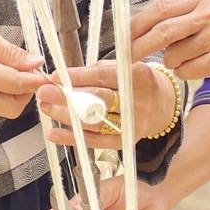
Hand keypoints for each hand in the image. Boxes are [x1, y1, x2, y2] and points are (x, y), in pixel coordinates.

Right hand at [0, 9, 47, 117]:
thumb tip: (35, 63)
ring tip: (10, 69)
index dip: (36, 80)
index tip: (45, 72)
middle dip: (26, 92)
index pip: (17, 85)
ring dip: (12, 94)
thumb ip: (10, 52)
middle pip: (12, 107)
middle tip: (29, 72)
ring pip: (0, 109)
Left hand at [35, 61, 173, 149]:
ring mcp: (133, 124)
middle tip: (45, 92)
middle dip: (68, 97)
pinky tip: (54, 133)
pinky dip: (74, 139)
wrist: (164, 105)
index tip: (56, 76)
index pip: (103, 77)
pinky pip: (97, 142)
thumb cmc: (137, 81)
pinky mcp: (126, 141)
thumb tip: (65, 76)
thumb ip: (100, 70)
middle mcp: (137, 101)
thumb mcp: (126, 66)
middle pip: (98, 100)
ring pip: (95, 122)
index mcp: (138, 76)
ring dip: (66, 116)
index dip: (78, 77)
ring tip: (46, 108)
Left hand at [131, 0, 209, 81]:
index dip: (138, 24)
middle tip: (128, 57)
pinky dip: (186, 72)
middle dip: (140, 47)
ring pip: (174, 56)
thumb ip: (177, 15)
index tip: (123, 37)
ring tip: (190, 57)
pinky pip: (188, 71)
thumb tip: (134, 27)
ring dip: (173, 62)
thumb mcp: (207, 10)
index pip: (161, 8)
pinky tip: (201, 66)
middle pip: (163, 32)